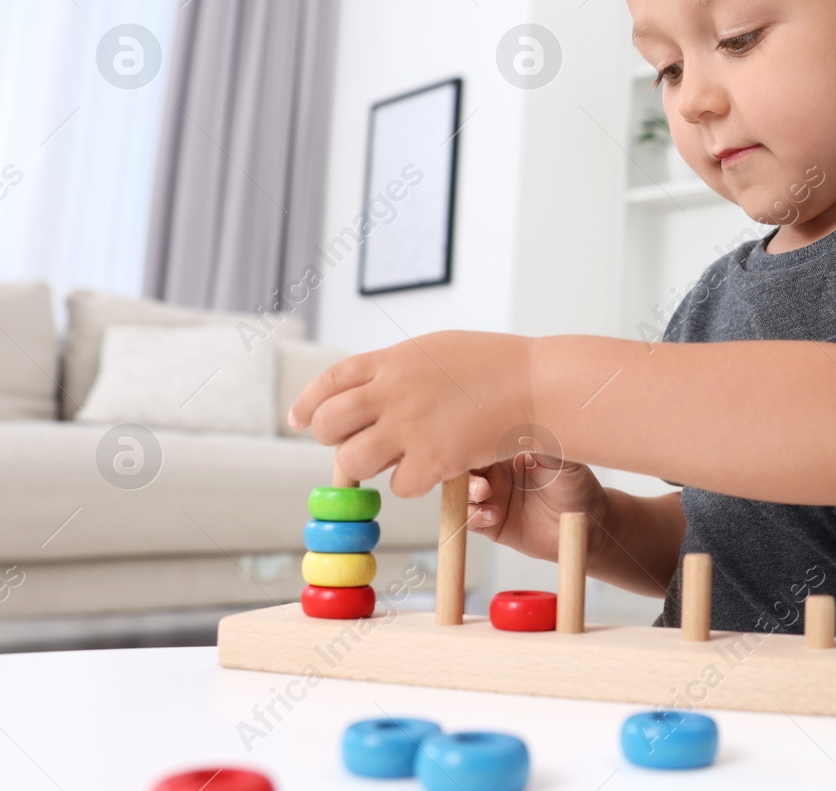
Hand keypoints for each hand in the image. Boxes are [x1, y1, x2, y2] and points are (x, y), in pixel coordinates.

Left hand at [287, 331, 533, 496]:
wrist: (536, 383)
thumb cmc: (496, 365)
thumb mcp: (435, 350)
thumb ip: (396, 370)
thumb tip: (367, 393)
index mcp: (391, 360)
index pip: (327, 383)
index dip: (307, 404)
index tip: (298, 419)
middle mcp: (391, 392)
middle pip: (327, 425)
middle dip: (333, 439)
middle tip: (355, 445)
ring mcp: (409, 427)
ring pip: (352, 462)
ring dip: (368, 466)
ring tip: (395, 459)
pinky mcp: (432, 460)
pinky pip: (400, 485)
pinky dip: (413, 483)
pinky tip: (435, 469)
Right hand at [466, 453, 611, 562]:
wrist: (588, 523)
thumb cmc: (577, 484)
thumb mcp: (561, 457)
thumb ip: (538, 440)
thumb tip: (519, 419)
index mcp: (506, 450)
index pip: (477, 443)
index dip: (467, 443)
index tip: (466, 444)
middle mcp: (495, 473)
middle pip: (461, 467)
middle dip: (461, 469)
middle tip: (476, 471)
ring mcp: (492, 498)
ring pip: (461, 493)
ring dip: (466, 492)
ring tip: (484, 493)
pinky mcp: (492, 524)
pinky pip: (470, 520)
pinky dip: (473, 517)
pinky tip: (493, 515)